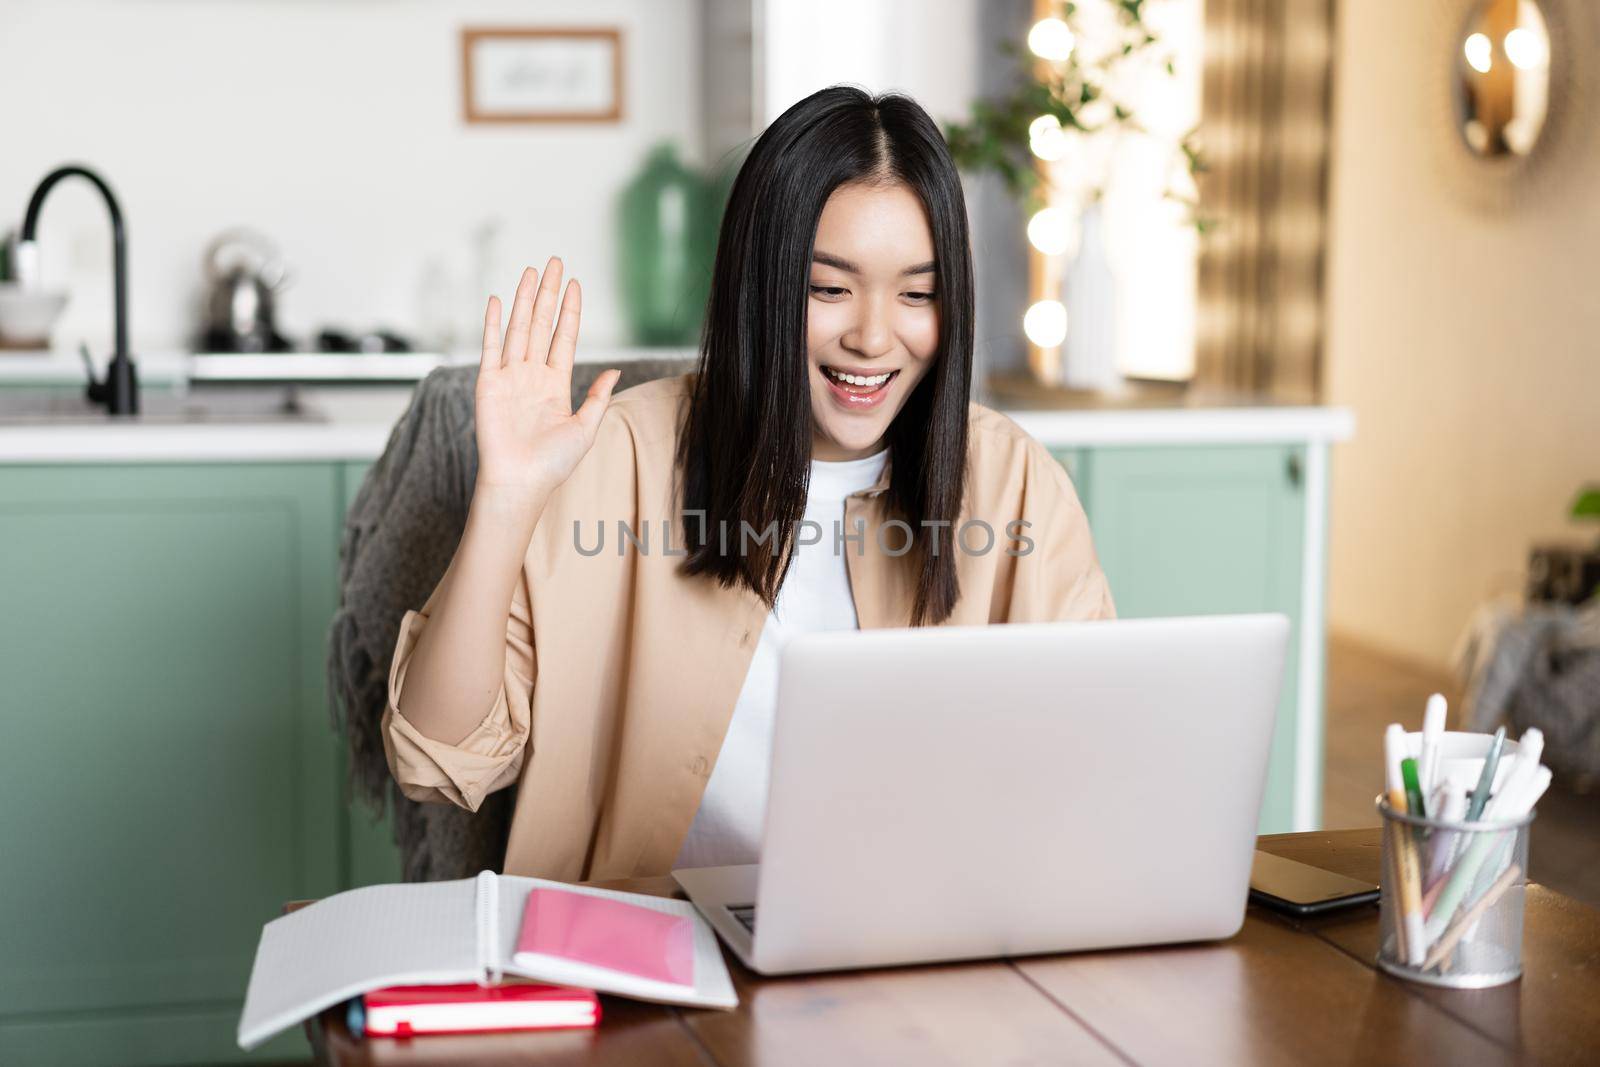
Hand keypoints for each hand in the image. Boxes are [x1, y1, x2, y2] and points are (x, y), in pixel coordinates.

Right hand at [472, 259, 619, 509]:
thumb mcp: (586, 427)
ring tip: (532, 270)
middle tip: (554, 262)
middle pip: (542, 324)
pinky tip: (499, 299)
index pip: (564, 337)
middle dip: (548, 293)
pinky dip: (494, 323)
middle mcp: (532, 375)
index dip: (569, 311)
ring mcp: (509, 377)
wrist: (520, 481)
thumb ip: (598, 396)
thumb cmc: (553, 463)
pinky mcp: (488, 383)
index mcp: (556, 384)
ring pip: (519, 328)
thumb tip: (616, 369)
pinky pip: (491, 347)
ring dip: (525, 299)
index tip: (575, 284)